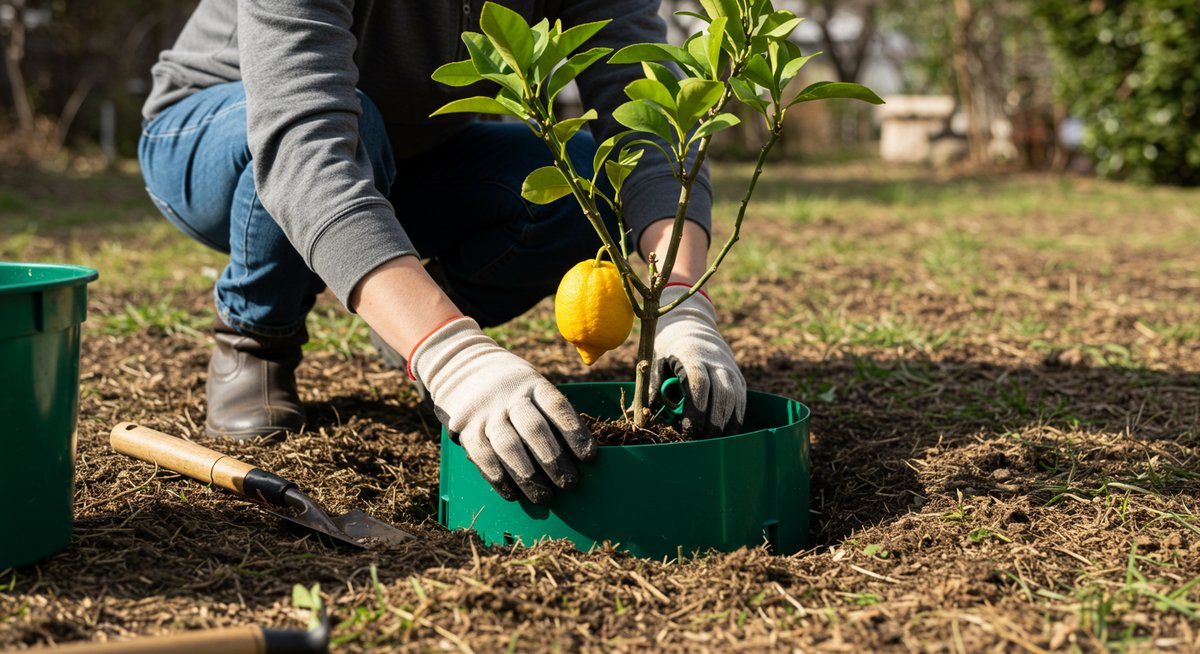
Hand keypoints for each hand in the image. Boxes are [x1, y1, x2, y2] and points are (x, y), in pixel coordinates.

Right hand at [409, 317, 595, 503]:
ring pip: (509, 447)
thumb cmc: (512, 387)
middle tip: (570, 484)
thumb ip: (549, 414)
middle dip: (554, 460)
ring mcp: (486, 413)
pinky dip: (499, 478)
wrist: (460, 366)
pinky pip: (482, 456)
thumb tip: (576, 455)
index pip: (557, 406)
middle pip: (534, 429)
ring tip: (546, 497)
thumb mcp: (531, 385)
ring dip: (529, 476)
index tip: (590, 457)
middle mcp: (509, 396)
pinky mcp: (465, 428)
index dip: (575, 432)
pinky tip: (513, 495)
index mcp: (533, 384)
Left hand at [649, 285, 745, 437]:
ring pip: (734, 399)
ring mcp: (730, 369)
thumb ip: (653, 388)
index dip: (695, 409)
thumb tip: (639, 418)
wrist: (691, 326)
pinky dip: (735, 421)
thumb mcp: (656, 362)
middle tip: (698, 443)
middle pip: (721, 395)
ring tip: (711, 444)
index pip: (699, 383)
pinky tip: (725, 436)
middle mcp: (715, 361)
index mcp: (691, 355)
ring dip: (725, 425)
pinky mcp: (738, 378)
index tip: (686, 431)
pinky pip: (741, 401)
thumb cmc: (668, 349)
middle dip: (711, 423)